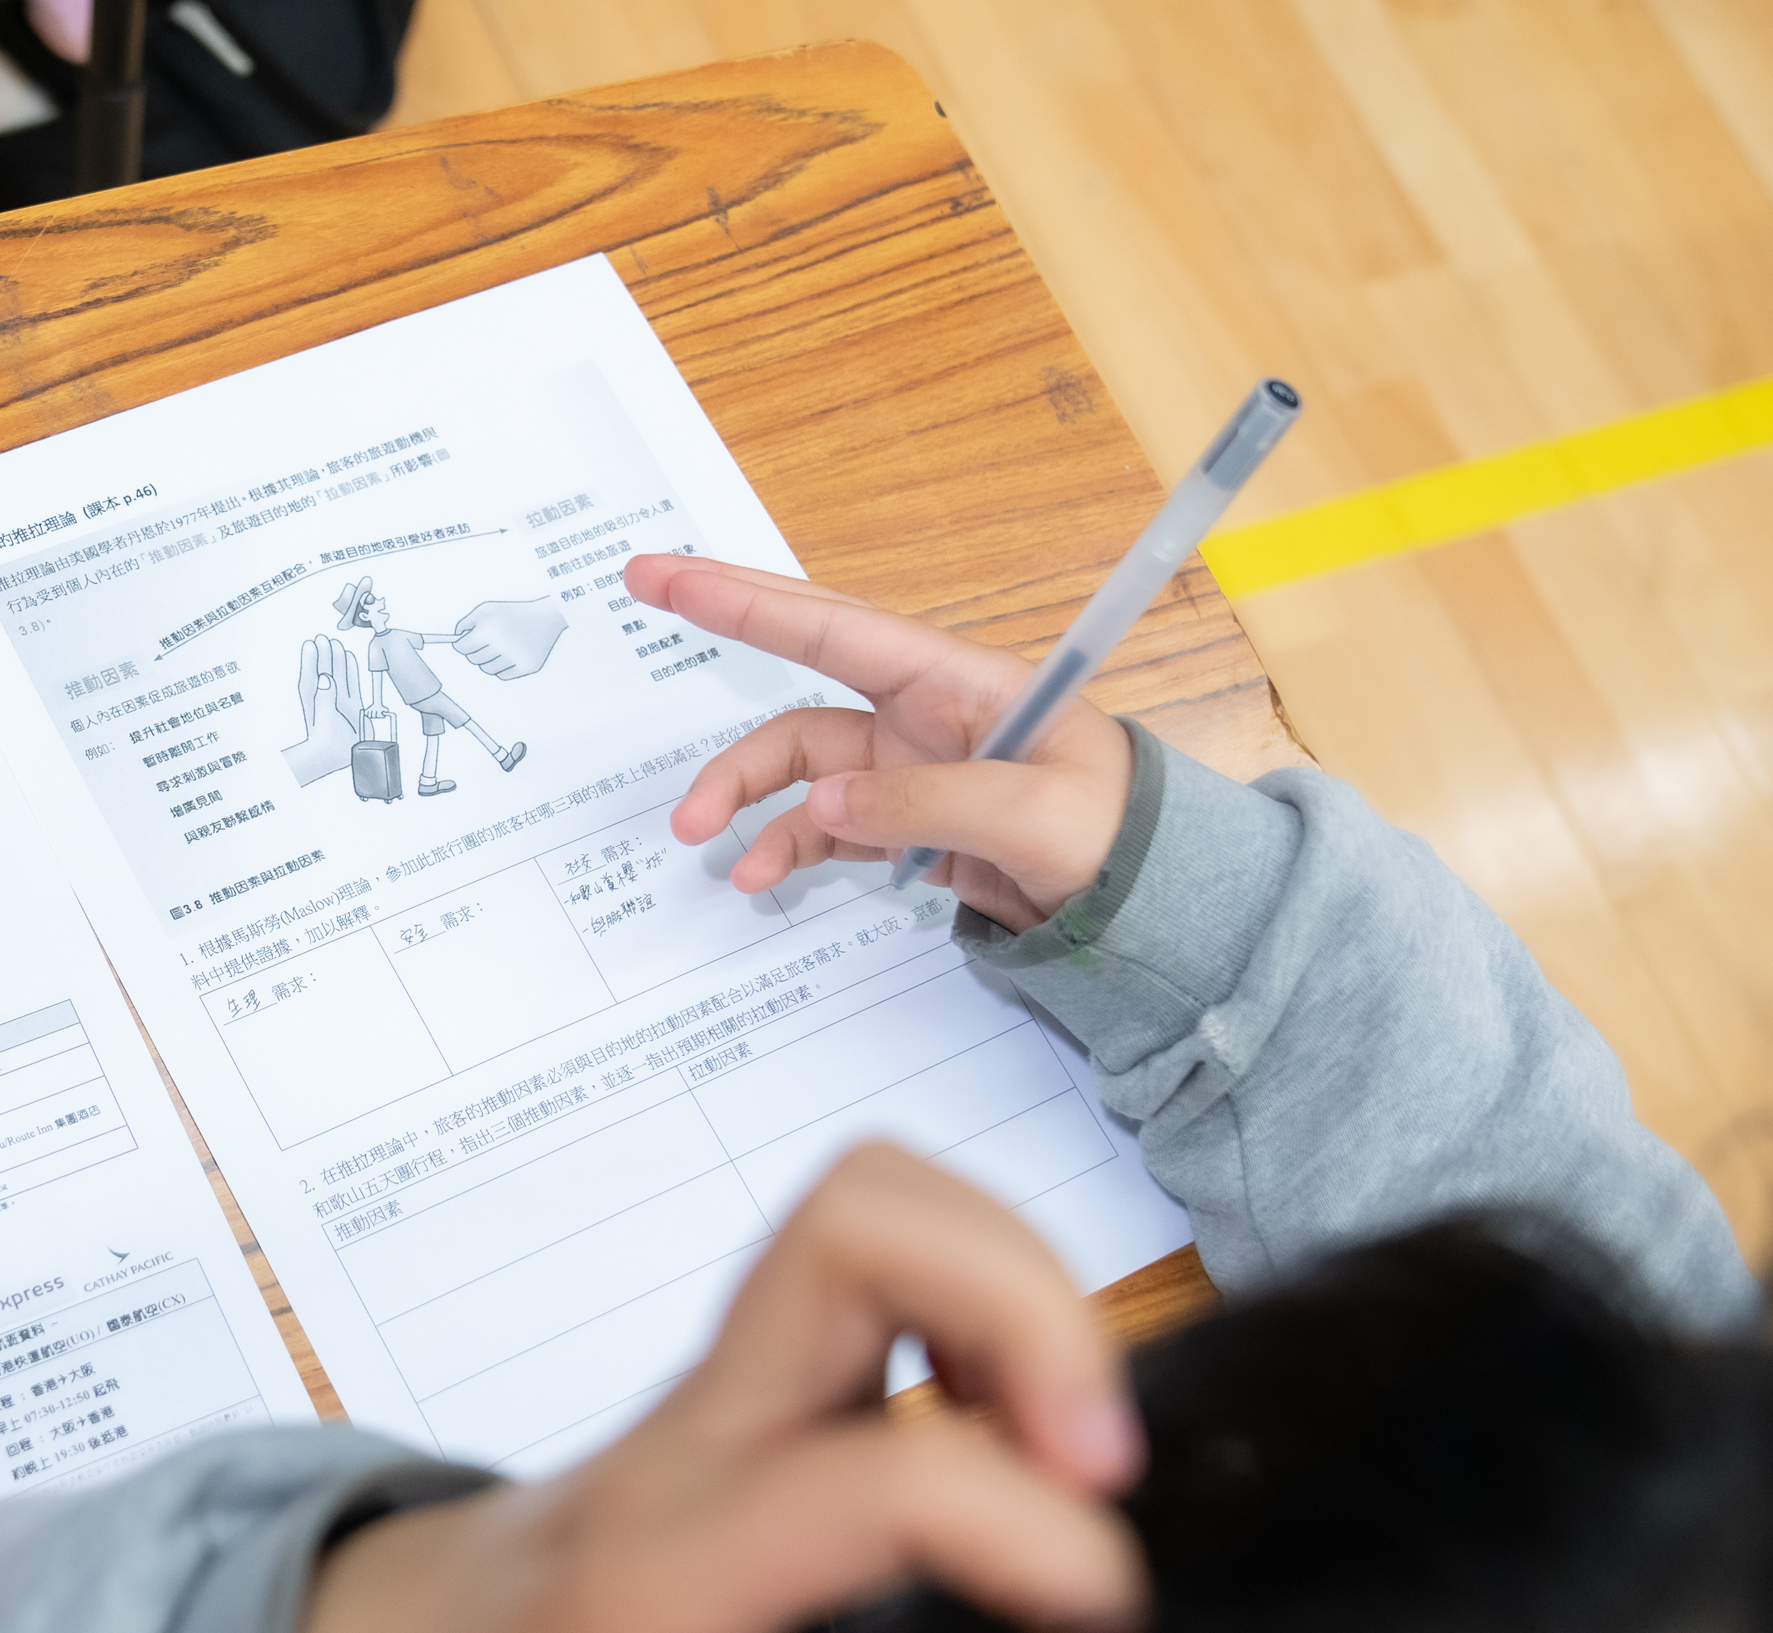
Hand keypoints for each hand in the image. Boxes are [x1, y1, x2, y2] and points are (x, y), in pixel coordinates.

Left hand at [296, 1147, 1146, 1632]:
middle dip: (1034, 1308)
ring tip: (1076, 1455)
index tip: (1091, 1632)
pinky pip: (891, 1255)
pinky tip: (1019, 1437)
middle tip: (1103, 1472)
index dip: (1026, 1531)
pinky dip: (996, 1304)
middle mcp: (698, 1428)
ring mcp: (731, 1378)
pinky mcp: (767, 1372)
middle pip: (858, 1224)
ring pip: (882, 1205)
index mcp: (655, 1560)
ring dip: (1025, 1291)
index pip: (870, 1477)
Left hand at [452, 599, 569, 679]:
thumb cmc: (514, 612)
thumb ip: (466, 622)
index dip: (460, 645)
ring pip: (487, 669)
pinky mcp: (526, 667)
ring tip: (496, 649)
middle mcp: (502, 645)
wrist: (546, 617)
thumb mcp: (487, 609)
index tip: (464, 643)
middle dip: (474, 652)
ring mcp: (515, 658)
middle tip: (483, 644)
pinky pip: (502, 675)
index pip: (462, 647)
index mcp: (490, 630)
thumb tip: (456, 638)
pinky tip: (507, 656)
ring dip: (487, 661)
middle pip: (473, 659)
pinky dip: (501, 668)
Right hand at [628, 555, 1134, 932]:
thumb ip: (921, 803)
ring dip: (742, 794)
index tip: (676, 574)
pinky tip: (761, 876)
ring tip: (701, 836)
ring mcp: (904, 768)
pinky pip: (818, 825)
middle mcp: (919, 712)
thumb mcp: (1032, 813)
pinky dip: (782, 846)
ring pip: (794, 763)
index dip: (750, 599)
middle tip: (643, 590)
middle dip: (721, 631)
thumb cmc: (1117, 832)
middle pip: (797, 665)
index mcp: (953, 681)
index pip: (835, 627)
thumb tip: (820, 806)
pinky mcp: (901, 822)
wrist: (1148, 900)